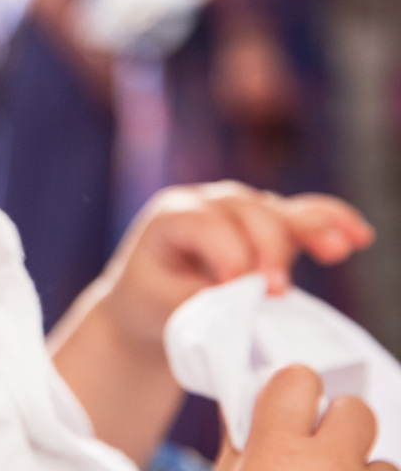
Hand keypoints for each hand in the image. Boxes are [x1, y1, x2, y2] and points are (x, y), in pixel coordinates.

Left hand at [95, 181, 373, 350]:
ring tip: (337, 251)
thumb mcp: (160, 304)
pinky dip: (329, 222)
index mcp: (171, 215)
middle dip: (267, 248)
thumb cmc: (151, 300)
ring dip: (310, 228)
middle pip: (247, 211)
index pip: (205, 222)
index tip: (237, 288)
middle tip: (277, 291)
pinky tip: (356, 236)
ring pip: (278, 210)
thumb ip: (200, 299)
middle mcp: (207, 202)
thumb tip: (243, 301)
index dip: (226, 252)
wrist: (150, 299)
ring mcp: (240, 210)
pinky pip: (302, 214)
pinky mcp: (266, 225)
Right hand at [216, 365, 395, 470]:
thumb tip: (245, 402)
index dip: (296, 389)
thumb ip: (240, 441)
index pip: (300, 379)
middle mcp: (329, 469)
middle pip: (357, 411)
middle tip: (319, 448)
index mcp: (279, 454)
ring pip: (384, 464)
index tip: (290, 404)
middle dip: (341, 425)